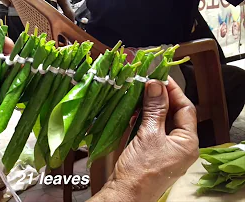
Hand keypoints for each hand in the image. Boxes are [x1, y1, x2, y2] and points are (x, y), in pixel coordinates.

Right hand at [90, 77, 198, 201]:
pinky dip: (145, 120)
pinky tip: (135, 113)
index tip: (160, 77)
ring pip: (162, 122)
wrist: (125, 194)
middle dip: (161, 98)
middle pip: (175, 114)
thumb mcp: (149, 135)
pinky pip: (153, 131)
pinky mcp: (153, 152)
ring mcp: (167, 150)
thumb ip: (155, 109)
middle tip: (147, 84)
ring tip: (139, 96)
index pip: (186, 109)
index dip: (174, 91)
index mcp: (188, 143)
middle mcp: (180, 146)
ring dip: (151, 108)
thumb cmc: (140, 169)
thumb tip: (156, 84)